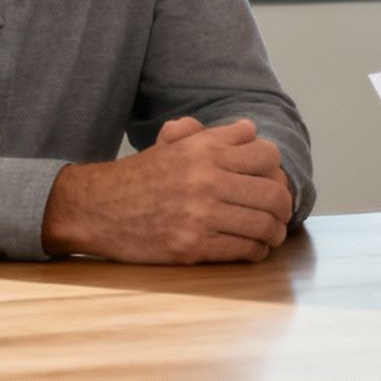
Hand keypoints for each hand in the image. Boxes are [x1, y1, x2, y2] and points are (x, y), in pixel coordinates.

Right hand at [42, 117, 294, 263]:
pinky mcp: (192, 246)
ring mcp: (200, 215)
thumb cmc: (139, 176)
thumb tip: (249, 130)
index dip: (275, 169)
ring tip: (272, 232)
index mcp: (204, 150)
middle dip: (283, 204)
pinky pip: (244, 250)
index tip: (272, 180)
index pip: (267, 156)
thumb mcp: (173, 144)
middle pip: (273, 192)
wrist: (97, 208)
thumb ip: (214, 135)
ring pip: (264, 224)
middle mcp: (206, 179)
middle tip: (281, 212)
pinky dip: (256, 251)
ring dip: (275, 231)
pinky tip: (252, 247)